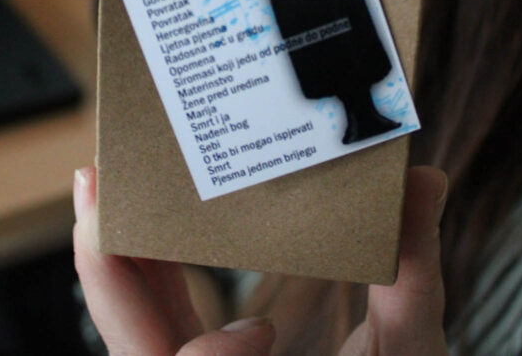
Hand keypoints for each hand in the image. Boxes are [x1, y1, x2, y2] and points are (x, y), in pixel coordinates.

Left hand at [73, 165, 447, 355]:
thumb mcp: (407, 355)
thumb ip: (412, 278)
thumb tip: (424, 183)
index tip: (263, 333)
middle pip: (129, 337)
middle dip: (105, 263)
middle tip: (97, 183)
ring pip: (131, 321)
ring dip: (119, 253)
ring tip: (114, 182)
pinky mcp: (195, 355)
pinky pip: (154, 311)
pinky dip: (148, 261)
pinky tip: (157, 214)